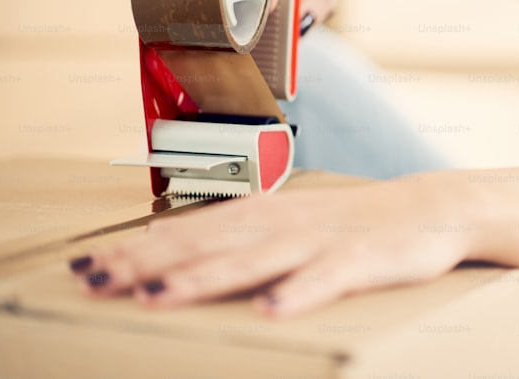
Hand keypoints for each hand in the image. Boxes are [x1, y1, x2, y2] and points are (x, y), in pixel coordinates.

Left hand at [70, 175, 472, 316]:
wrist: (432, 208)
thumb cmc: (353, 221)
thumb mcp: (288, 220)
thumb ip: (232, 231)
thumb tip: (165, 241)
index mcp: (265, 215)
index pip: (189, 231)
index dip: (136, 249)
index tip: (86, 264)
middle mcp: (284, 224)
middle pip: (207, 245)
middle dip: (148, 264)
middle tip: (94, 281)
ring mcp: (322, 241)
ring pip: (255, 261)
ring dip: (204, 278)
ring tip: (157, 296)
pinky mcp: (362, 260)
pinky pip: (327, 280)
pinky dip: (298, 292)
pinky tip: (270, 310)